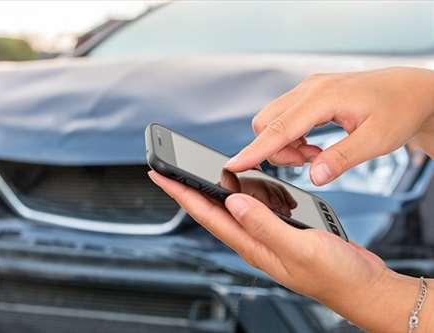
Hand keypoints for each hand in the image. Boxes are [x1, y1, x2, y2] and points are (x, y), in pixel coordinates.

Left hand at [148, 171, 433, 332]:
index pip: (206, 214)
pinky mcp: (281, 231)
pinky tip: (249, 185)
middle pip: (212, 210)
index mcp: (252, 246)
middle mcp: (253, 241)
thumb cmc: (335, 275)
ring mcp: (266, 237)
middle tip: (171, 167)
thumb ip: (264, 225)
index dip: (180, 193)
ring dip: (217, 189)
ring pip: (233, 207)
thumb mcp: (299, 247)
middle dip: (188, 188)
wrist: (361, 286)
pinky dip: (249, 193)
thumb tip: (232, 201)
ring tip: (204, 171)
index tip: (159, 175)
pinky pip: (256, 208)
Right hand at [225, 67, 433, 184]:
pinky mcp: (310, 95)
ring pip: (273, 121)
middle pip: (266, 123)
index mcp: (323, 98)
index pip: (278, 129)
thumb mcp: (377, 141)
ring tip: (315, 155)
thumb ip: (342, 159)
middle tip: (308, 162)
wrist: (411, 91)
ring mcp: (308, 90)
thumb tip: (314, 176)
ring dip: (284, 145)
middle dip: (276, 150)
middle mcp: (310, 90)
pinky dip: (291, 137)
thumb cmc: (399, 110)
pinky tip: (314, 145)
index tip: (234, 165)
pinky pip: (285, 118)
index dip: (254, 150)